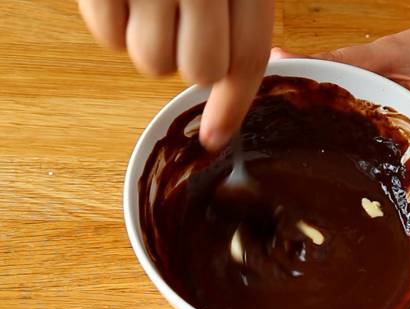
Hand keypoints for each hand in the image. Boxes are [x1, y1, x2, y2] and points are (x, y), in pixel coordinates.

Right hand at [79, 0, 273, 150]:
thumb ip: (243, 16)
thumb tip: (227, 84)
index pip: (247, 59)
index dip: (232, 106)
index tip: (215, 138)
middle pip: (198, 71)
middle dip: (192, 62)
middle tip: (183, 26)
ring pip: (150, 62)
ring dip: (152, 43)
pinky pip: (108, 37)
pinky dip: (116, 23)